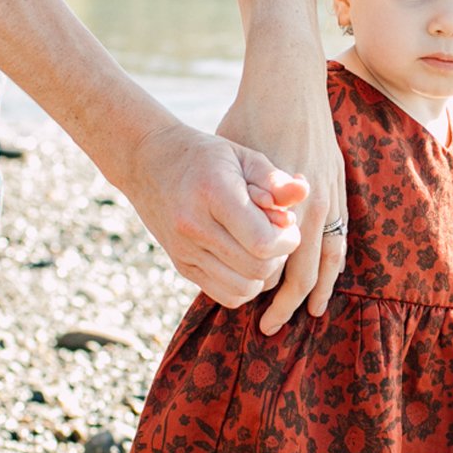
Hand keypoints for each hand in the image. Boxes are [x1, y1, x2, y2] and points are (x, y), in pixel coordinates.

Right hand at [118, 121, 305, 309]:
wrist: (148, 162)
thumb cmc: (205, 156)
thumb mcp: (243, 156)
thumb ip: (275, 179)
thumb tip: (303, 192)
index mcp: (213, 193)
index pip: (263, 241)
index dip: (288, 239)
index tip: (288, 223)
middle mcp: (194, 226)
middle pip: (257, 268)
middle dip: (279, 255)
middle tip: (277, 233)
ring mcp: (184, 250)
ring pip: (244, 289)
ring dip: (263, 273)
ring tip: (261, 246)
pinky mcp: (181, 266)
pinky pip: (225, 295)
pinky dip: (244, 285)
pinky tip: (245, 259)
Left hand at [220, 53, 347, 334]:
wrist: (287, 80)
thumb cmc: (249, 115)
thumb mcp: (232, 156)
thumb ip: (234, 198)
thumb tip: (217, 234)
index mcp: (280, 199)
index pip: (274, 260)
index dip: (263, 288)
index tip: (251, 309)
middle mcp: (309, 202)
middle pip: (302, 269)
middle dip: (286, 302)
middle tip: (272, 328)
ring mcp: (328, 193)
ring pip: (328, 257)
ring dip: (317, 289)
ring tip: (309, 313)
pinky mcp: (337, 184)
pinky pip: (339, 236)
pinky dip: (333, 262)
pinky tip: (324, 277)